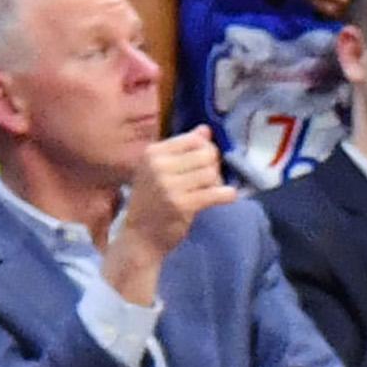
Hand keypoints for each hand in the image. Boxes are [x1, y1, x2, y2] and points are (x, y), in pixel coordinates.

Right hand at [101, 128, 235, 298]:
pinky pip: (218, 193)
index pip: (194, 139)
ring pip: (213, 173)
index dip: (205, 150)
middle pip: (207, 155)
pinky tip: (224, 197)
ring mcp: (170, 186)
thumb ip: (182, 148)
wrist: (140, 237)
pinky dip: (227, 195)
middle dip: (213, 166)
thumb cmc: (152, 201)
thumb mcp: (159, 170)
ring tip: (208, 192)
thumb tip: (205, 129)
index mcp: (152, 153)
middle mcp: (158, 166)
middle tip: (207, 180)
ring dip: (217, 183)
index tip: (201, 164)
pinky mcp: (183, 205)